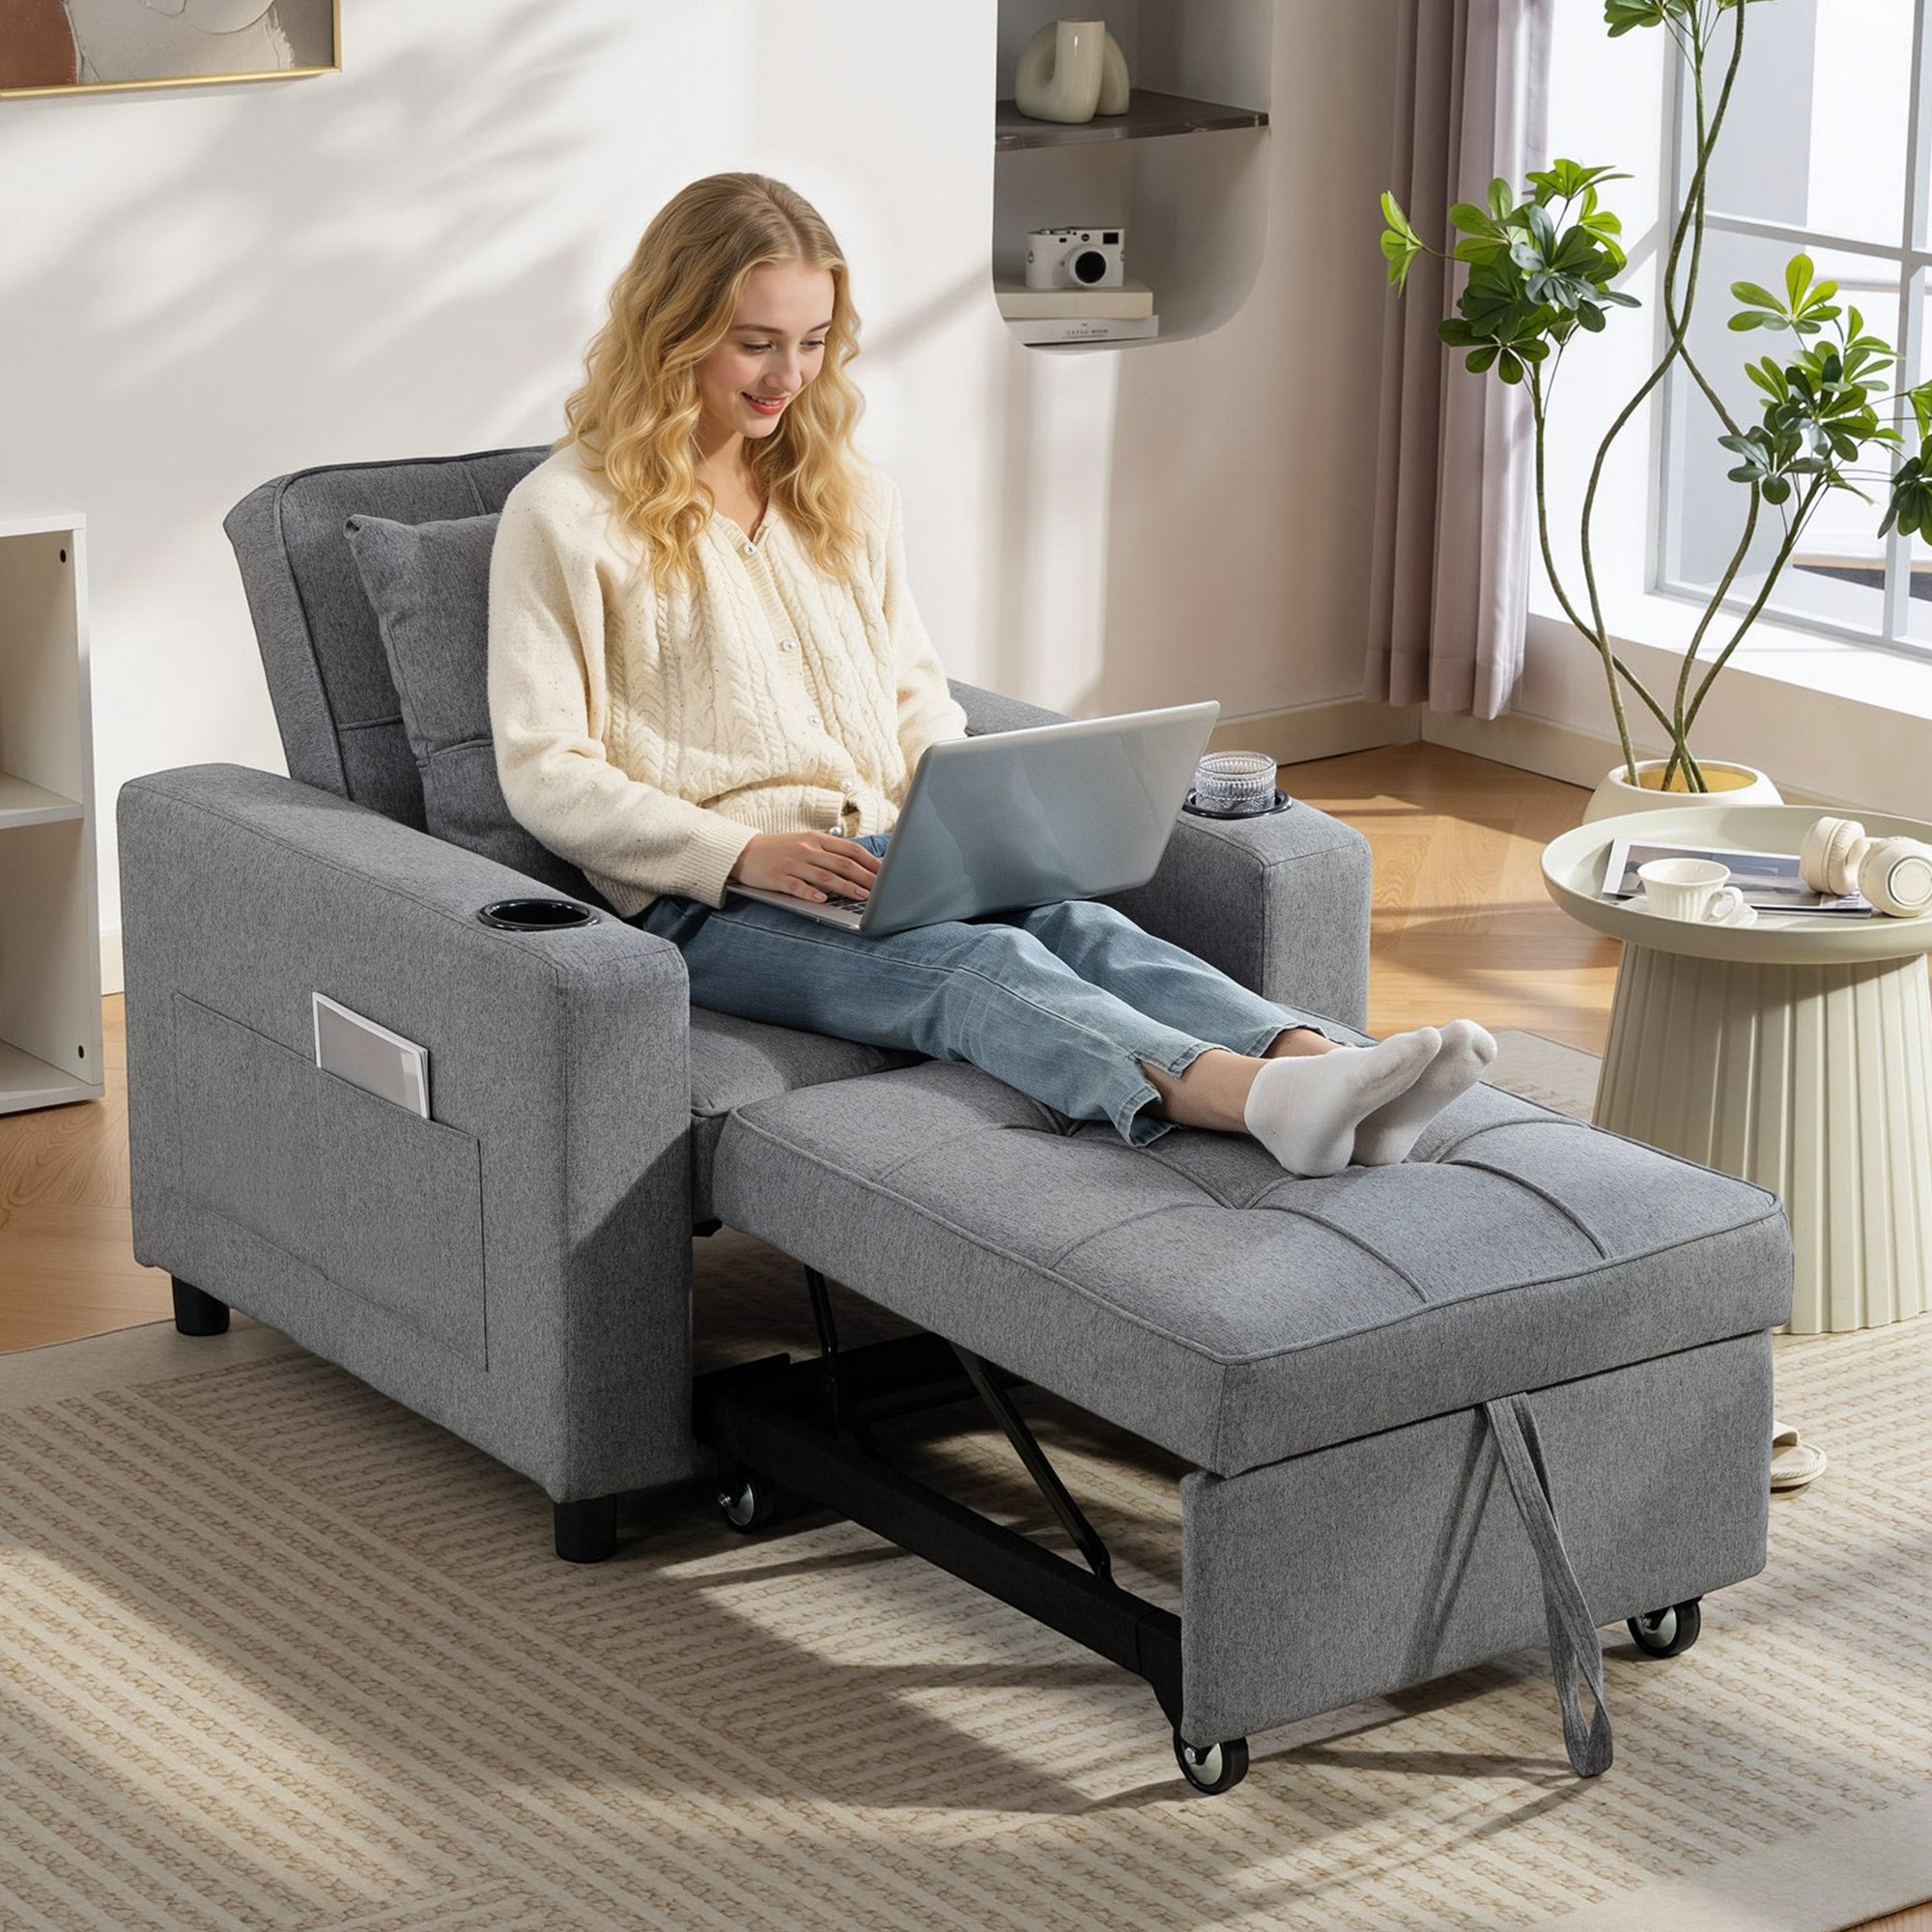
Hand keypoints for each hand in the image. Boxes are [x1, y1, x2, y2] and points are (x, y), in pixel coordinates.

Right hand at [729, 831, 881, 902]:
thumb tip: (860, 866)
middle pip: (842, 863)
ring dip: (846, 887)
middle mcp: (807, 849)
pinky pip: (797, 886)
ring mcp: (792, 863)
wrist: (744, 851)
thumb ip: (830, 853)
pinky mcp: (777, 878)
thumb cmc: (781, 850)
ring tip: (862, 897)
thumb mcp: (806, 844)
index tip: (887, 874)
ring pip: (825, 876)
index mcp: (817, 840)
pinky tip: (822, 900)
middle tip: (882, 889)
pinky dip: (811, 893)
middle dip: (866, 877)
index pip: (851, 850)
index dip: (871, 862)